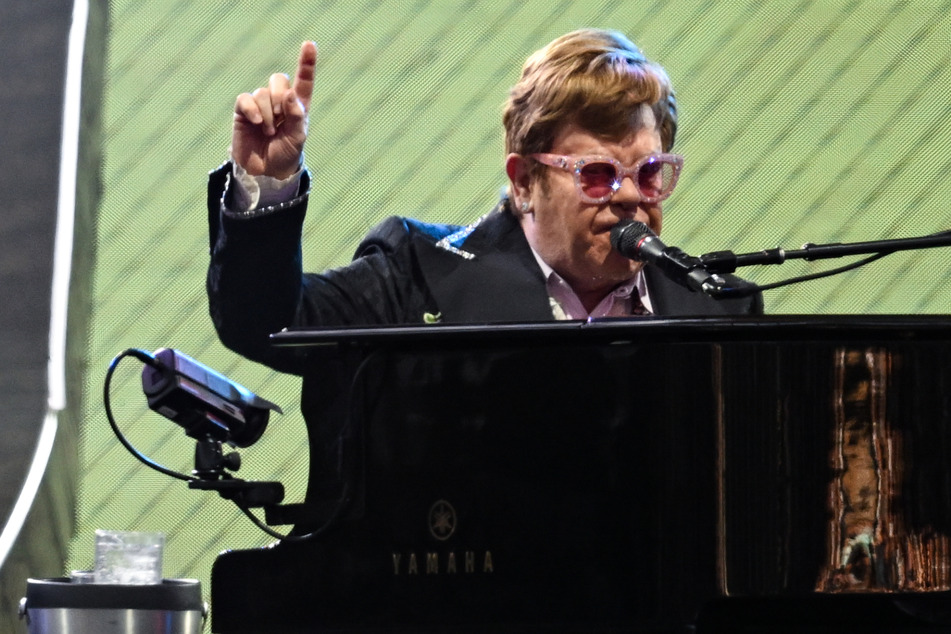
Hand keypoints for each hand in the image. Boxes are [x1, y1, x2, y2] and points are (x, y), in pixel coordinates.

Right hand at [231, 41, 316, 179]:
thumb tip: (290, 94)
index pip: (303, 80)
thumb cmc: (286, 154)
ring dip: (268, 113)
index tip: (309, 44)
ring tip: (270, 132)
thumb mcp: (297, 139)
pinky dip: (252, 109)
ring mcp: (260, 105)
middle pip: (279, 80)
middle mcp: (279, 101)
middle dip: (281, 98)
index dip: (306, 62)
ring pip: (263, 92)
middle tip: (282, 119)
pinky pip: (245, 99)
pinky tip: (257, 123)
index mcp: (297, 106)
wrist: (265, 171)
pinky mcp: (243, 111)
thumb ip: (296, 116)